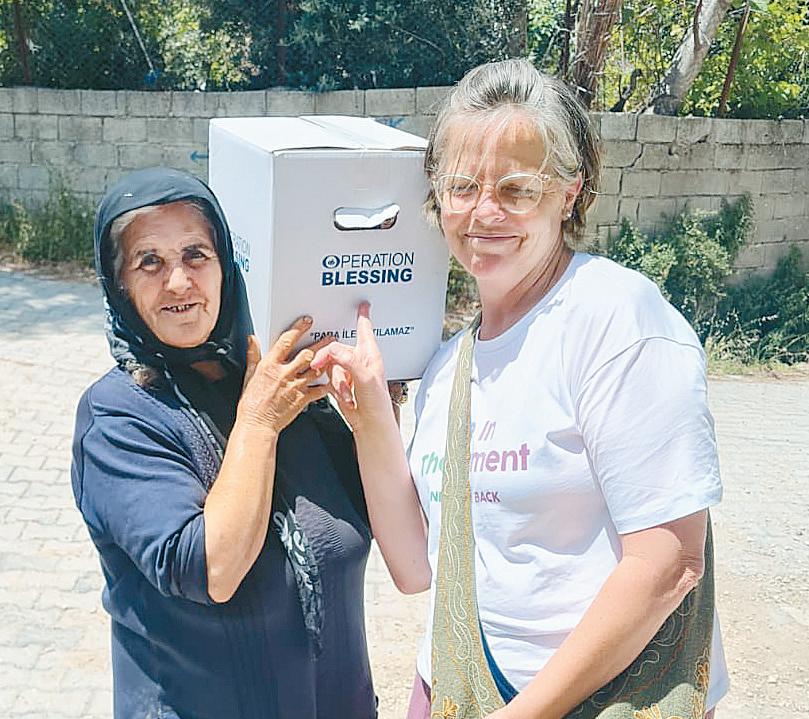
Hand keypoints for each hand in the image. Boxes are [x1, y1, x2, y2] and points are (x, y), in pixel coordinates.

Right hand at [237, 316, 331, 432]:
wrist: (257, 425)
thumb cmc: (251, 404)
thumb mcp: (249, 375)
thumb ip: (253, 356)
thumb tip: (252, 339)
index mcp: (269, 365)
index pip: (286, 341)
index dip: (299, 328)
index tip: (307, 322)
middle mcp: (284, 374)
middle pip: (307, 354)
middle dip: (320, 344)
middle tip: (330, 338)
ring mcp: (295, 387)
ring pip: (316, 369)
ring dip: (326, 361)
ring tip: (334, 355)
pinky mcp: (303, 399)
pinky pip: (320, 390)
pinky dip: (327, 385)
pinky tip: (332, 380)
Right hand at [310, 302, 389, 425]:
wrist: (371, 424)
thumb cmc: (377, 403)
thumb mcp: (365, 379)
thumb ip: (350, 361)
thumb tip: (335, 350)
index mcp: (370, 355)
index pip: (364, 330)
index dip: (362, 317)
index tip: (362, 305)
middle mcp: (360, 361)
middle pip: (337, 348)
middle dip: (330, 360)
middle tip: (323, 365)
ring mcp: (350, 372)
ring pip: (331, 365)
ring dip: (336, 381)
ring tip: (348, 394)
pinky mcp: (342, 383)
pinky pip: (329, 378)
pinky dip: (334, 388)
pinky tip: (345, 397)